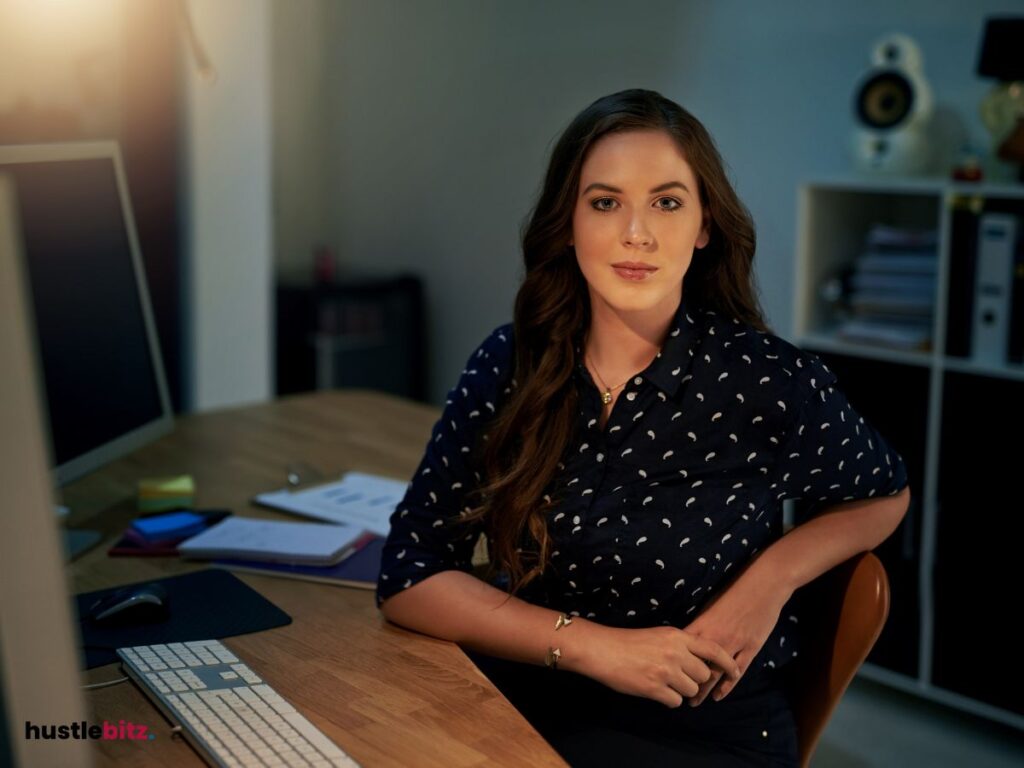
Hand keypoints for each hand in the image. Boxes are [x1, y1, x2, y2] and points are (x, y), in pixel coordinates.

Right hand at [571, 623, 741, 708]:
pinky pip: (676, 702)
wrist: (602, 650)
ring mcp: (666, 671)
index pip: (713, 650)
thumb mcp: (659, 635)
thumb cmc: (628, 642)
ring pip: (692, 691)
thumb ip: (680, 644)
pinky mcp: (655, 688)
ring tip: (665, 683)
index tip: (735, 671)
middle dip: (695, 680)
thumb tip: (699, 660)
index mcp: (678, 636)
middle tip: (680, 678)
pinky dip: (669, 700)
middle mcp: (675, 653)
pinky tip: (657, 691)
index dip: (727, 663)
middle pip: (704, 675)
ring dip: (682, 691)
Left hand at [682, 566, 792, 706]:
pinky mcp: (751, 648)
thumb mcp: (711, 604)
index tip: (664, 674)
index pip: (683, 649)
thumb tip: (683, 636)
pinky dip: (727, 686)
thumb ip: (699, 622)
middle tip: (676, 694)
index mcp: (703, 624)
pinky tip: (718, 696)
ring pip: (715, 673)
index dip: (674, 663)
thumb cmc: (735, 591)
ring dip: (704, 689)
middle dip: (686, 681)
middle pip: (697, 665)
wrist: (763, 586)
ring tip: (694, 701)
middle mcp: (717, 637)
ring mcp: (735, 644)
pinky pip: (737, 672)